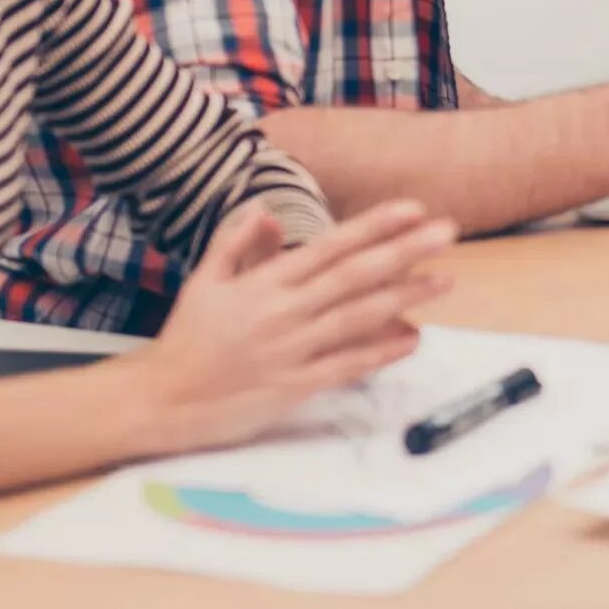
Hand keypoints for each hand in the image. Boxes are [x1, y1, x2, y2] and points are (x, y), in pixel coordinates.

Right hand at [121, 200, 456, 452]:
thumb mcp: (204, 280)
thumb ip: (237, 243)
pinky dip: (380, 353)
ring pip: (356, 318)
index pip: (329, 247)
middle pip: (353, 276)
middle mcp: (283, 312)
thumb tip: (266, 211)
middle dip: (403, 251)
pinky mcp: (295, 387)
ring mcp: (291, 351)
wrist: (162, 399)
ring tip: (444, 280)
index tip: (412, 209)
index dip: (373, 226)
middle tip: (447, 232)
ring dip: (404, 297)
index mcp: (264, 283)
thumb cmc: (187, 337)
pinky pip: (345, 366)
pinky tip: (412, 338)